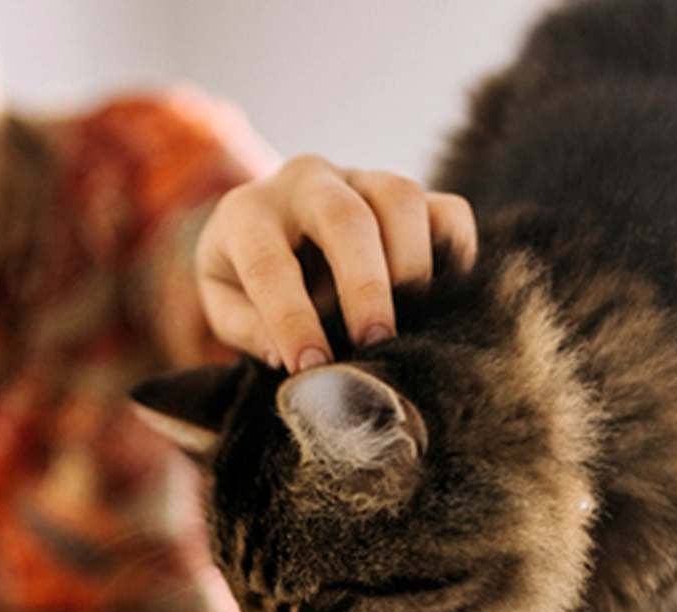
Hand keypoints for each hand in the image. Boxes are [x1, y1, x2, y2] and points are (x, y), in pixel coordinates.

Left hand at [195, 155, 477, 370]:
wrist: (271, 231)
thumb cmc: (243, 277)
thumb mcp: (222, 304)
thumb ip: (245, 328)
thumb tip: (286, 356)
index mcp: (247, 213)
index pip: (269, 263)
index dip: (291, 318)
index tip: (310, 368)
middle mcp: (305, 182)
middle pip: (345, 217)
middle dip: (365, 285)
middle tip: (374, 341)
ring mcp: (362, 178)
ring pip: (402, 198)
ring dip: (412, 265)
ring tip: (409, 322)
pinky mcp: (407, 194)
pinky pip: (447, 210)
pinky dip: (454, 253)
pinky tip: (442, 300)